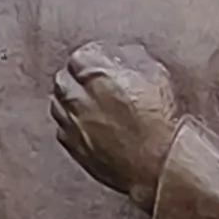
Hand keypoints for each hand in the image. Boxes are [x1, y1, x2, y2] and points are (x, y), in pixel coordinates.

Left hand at [50, 43, 186, 199]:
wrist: (159, 164)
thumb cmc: (161, 120)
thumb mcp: (156, 76)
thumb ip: (133, 59)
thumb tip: (122, 54)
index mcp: (96, 74)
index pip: (79, 57)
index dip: (93, 59)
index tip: (101, 63)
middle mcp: (77, 98)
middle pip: (62, 80)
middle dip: (75, 79)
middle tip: (92, 83)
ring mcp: (72, 125)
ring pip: (57, 105)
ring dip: (69, 101)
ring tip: (87, 104)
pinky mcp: (74, 148)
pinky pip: (62, 130)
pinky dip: (70, 125)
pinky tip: (87, 126)